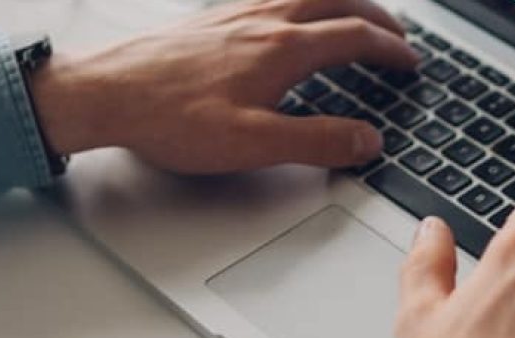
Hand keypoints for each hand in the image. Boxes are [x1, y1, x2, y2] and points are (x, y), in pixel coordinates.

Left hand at [28, 0, 419, 172]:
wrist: (105, 93)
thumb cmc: (169, 119)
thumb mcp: (253, 145)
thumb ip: (316, 142)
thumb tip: (366, 140)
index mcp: (282, 49)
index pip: (355, 37)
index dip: (391, 51)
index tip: (410, 63)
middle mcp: (263, 19)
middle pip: (338, 0)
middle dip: (376, 16)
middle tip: (397, 35)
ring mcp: (236, 12)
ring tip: (355, 13)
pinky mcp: (211, 17)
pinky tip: (291, 12)